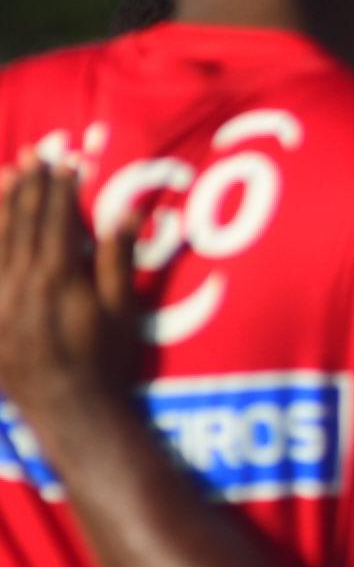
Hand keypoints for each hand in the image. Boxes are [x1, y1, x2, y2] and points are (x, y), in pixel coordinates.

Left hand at [0, 155, 141, 428]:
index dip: (60, 189)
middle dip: (26, 187)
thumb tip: (128, 213)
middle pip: (21, 224)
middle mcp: (20, 286)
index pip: (56, 221)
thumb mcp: (123, 309)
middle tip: (31, 155)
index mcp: (58, 280)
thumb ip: (117, 258)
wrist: (73, 411)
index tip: (65, 161)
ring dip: (0, 207)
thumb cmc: (108, 360)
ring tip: (5, 176)